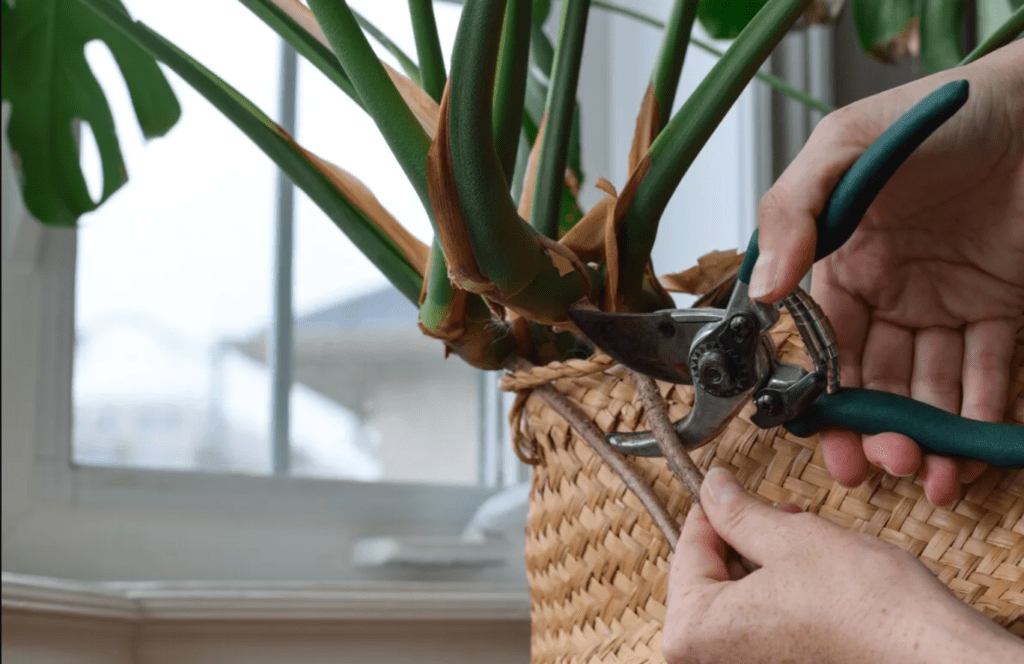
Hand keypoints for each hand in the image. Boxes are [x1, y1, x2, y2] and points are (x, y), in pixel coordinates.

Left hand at [662, 467, 1022, 663]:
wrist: (932, 657)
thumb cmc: (865, 608)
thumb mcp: (788, 538)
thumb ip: (737, 512)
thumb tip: (712, 489)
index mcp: (693, 632)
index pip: (687, 552)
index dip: (712, 512)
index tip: (726, 490)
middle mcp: (710, 661)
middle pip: (710, 579)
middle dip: (743, 540)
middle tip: (777, 513)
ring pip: (739, 601)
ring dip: (765, 566)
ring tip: (804, 544)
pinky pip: (763, 627)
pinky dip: (781, 597)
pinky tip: (814, 579)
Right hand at [752, 42, 1023, 505]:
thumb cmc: (934, 116)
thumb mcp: (840, 148)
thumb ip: (791, 213)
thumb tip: (763, 290)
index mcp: (843, 261)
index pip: (825, 342)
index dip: (825, 394)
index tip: (828, 438)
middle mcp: (891, 289)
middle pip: (875, 377)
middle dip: (876, 428)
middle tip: (885, 464)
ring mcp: (946, 301)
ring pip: (929, 384)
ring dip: (928, 434)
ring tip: (931, 474)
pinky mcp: (1000, 305)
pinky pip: (987, 370)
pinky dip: (981, 415)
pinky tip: (973, 453)